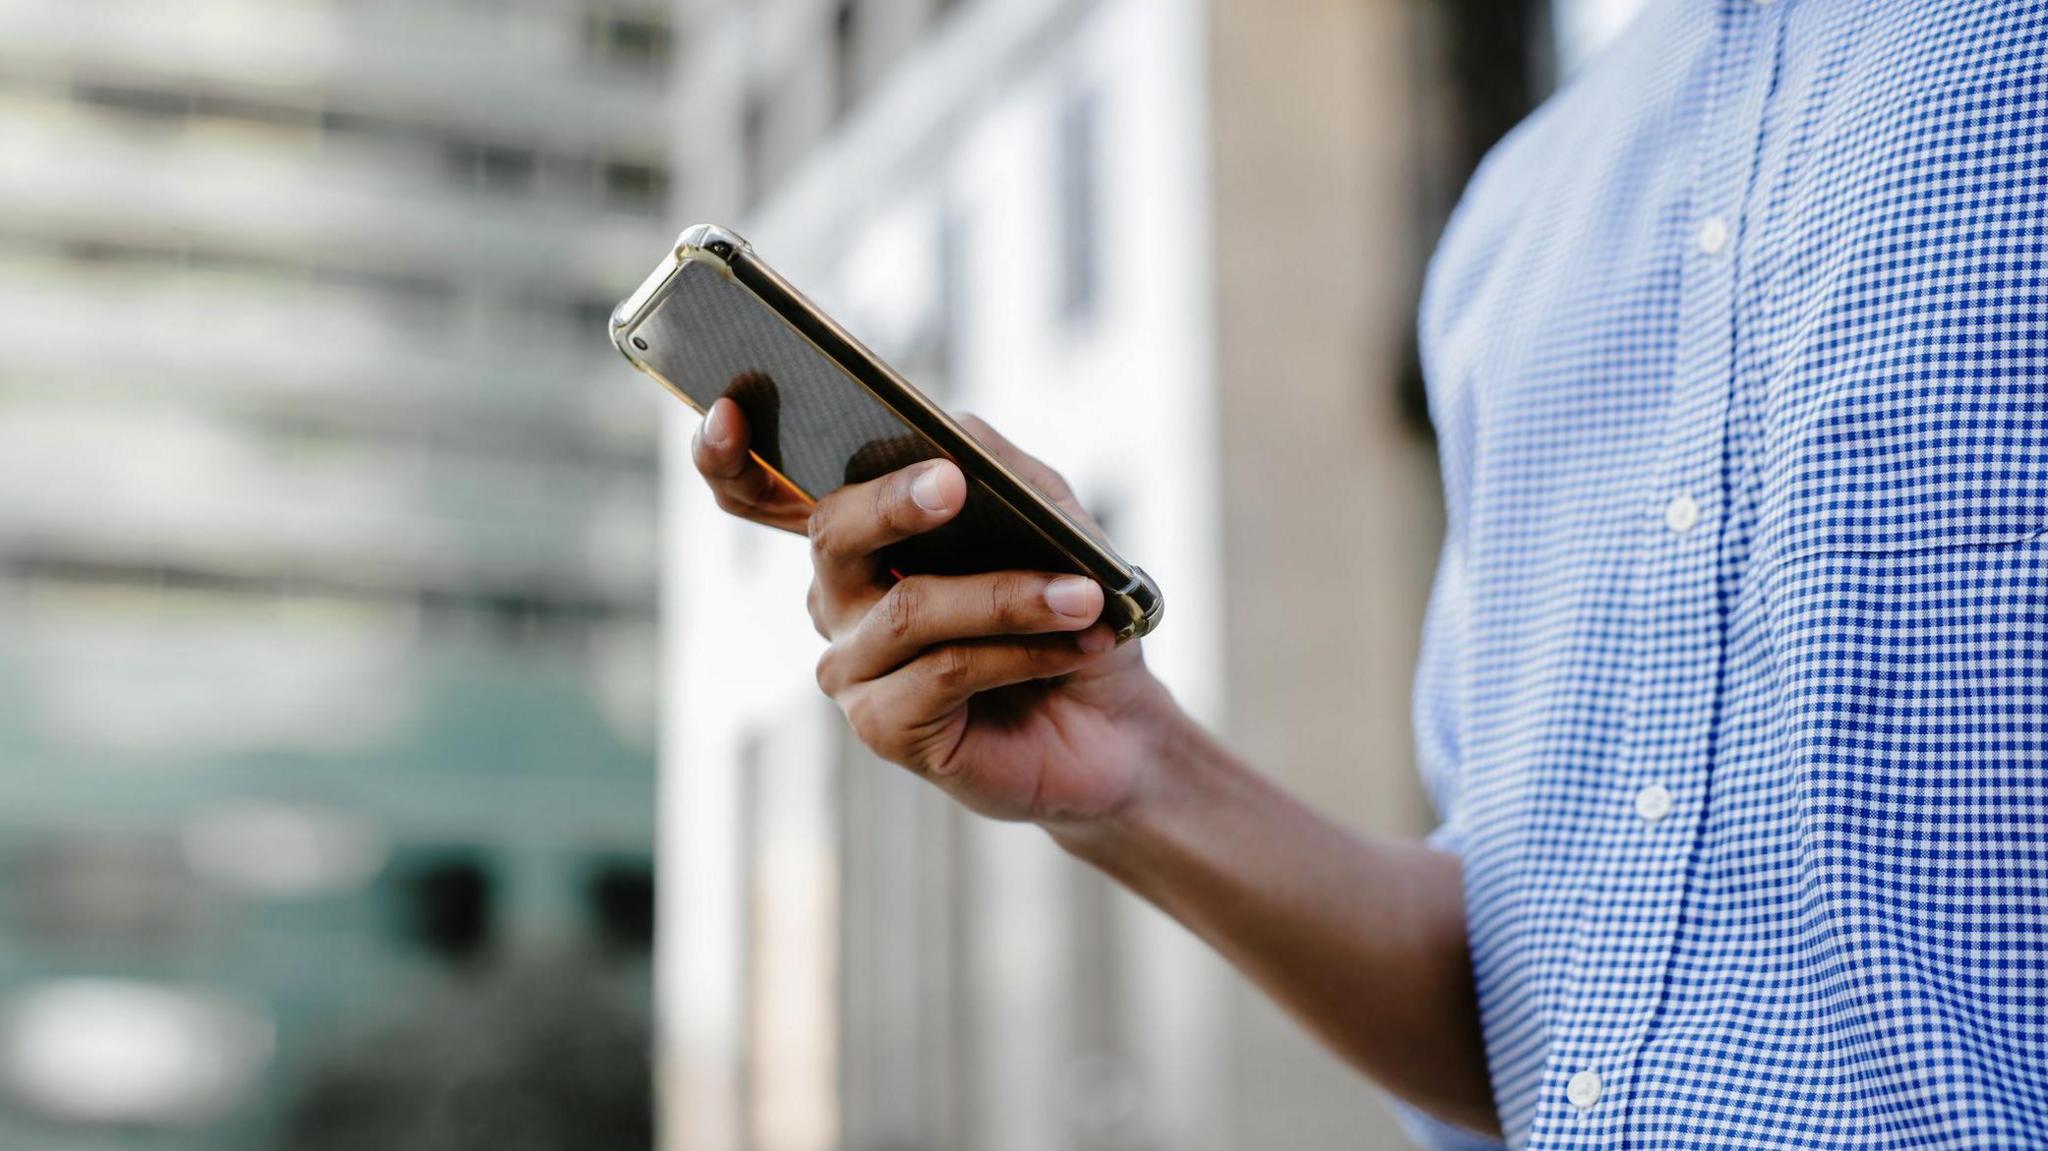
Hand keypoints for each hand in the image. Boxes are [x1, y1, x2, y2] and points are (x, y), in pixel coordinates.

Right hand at [690, 397, 1179, 824]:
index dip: (727, 455)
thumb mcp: (1053, 521)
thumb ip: (1001, 467)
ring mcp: (853, 666)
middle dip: (894, 502)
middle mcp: (839, 595)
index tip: (726, 411)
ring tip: (1084, 595)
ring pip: (910, 608)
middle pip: (834, 532)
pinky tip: (1078, 644)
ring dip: (1008, 596)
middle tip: (955, 482)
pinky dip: (1021, 650)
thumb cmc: (1072, 612)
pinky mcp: (883, 726)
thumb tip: (950, 430)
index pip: (761, 490)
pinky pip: (947, 670)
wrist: (1116, 724)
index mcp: (861, 536)